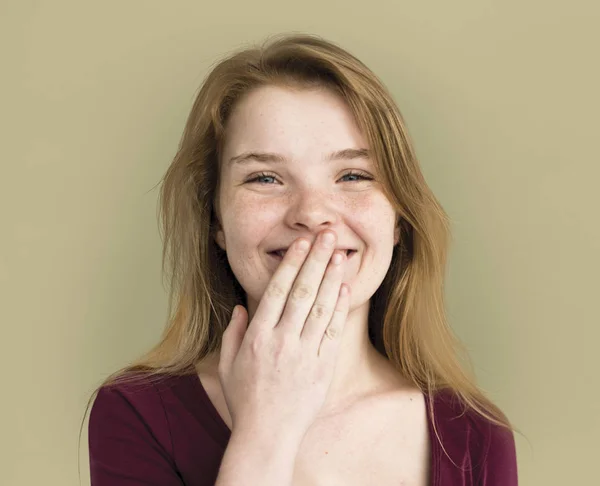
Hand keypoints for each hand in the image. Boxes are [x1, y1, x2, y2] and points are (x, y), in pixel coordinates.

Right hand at [218, 230, 350, 442]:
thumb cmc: (245, 401)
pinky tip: (345, 288)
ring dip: (331, 278)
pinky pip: (333, 332)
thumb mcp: (227, 366)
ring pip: (320, 307)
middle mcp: (282, 341)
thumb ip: (233, 333)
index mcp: (258, 337)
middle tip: (328, 235)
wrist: (267, 436)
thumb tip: (241, 306)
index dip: (291, 264)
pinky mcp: (323, 368)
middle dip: (316, 260)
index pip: (277, 291)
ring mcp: (304, 354)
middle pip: (302, 292)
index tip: (301, 243)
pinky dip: (339, 308)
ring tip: (340, 254)